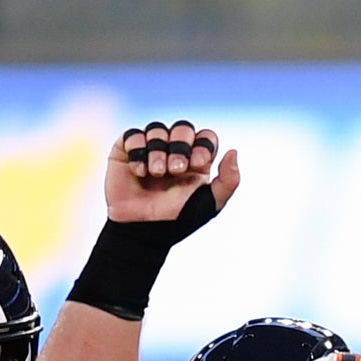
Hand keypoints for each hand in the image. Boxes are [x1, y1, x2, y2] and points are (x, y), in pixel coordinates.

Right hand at [105, 120, 239, 224]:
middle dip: (180, 146)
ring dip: (158, 150)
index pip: (206, 137)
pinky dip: (138, 150)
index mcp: (197, 161)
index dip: (203, 144)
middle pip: (183, 128)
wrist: (142, 232)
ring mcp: (150, 149)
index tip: (197, 163)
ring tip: (156, 173)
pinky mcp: (126, 151)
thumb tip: (233, 151)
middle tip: (175, 169)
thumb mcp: (209, 205)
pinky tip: (140, 172)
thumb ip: (228, 182)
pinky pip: (133, 135)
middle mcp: (175, 151)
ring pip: (157, 129)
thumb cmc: (177, 220)